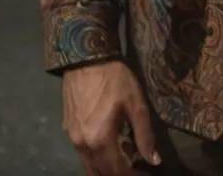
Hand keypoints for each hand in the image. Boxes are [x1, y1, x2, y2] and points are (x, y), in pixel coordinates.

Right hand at [62, 61, 160, 175]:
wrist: (85, 57)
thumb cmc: (114, 78)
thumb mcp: (135, 103)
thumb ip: (145, 134)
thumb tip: (154, 161)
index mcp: (101, 140)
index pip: (118, 172)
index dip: (133, 175)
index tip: (146, 172)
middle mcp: (83, 145)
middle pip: (102, 173)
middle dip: (120, 173)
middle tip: (136, 164)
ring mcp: (73, 139)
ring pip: (89, 166)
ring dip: (106, 167)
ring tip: (124, 154)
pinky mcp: (68, 130)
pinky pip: (83, 153)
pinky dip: (96, 156)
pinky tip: (109, 142)